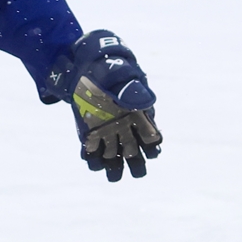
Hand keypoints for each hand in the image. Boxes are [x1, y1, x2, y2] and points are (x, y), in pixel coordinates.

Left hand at [47, 30, 161, 181]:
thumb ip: (133, 91)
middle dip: (136, 164)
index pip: (152, 139)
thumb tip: (144, 104)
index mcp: (139, 118)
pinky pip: (92, 153)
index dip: (153, 147)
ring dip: (114, 167)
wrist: (88, 68)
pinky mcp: (89, 135)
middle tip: (134, 168)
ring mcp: (107, 134)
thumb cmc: (111, 71)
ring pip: (115, 158)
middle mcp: (125, 130)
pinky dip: (92, 158)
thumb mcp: (123, 76)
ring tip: (111, 172)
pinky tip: (91, 154)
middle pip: (135, 154)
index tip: (150, 147)